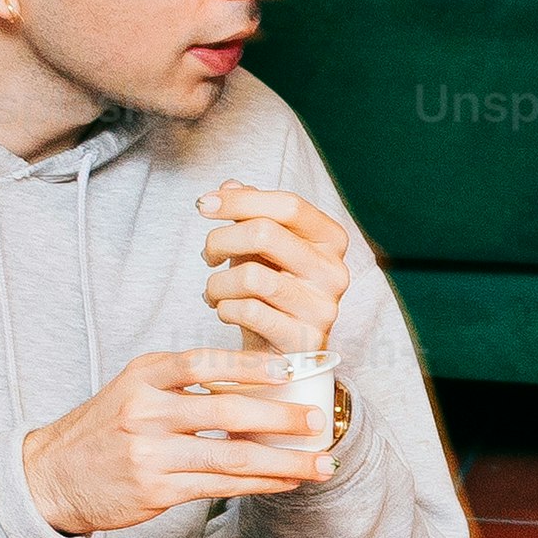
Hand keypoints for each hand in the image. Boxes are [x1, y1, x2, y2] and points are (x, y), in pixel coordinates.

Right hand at [23, 349, 336, 536]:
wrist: (51, 477)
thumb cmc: (104, 429)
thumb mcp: (132, 389)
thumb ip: (182, 384)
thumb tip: (253, 384)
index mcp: (143, 377)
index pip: (203, 363)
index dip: (250, 365)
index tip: (289, 370)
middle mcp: (146, 412)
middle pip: (227, 412)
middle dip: (281, 418)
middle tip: (319, 421)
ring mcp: (151, 454)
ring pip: (233, 457)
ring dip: (284, 461)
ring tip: (320, 463)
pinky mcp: (157, 491)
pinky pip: (221, 487)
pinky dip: (261, 484)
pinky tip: (287, 481)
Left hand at [200, 180, 349, 356]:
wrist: (284, 353)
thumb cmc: (272, 294)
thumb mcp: (262, 249)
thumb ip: (251, 214)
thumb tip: (229, 184)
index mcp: (330, 239)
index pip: (288, 205)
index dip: (240, 200)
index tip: (203, 205)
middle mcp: (335, 271)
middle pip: (265, 232)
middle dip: (220, 240)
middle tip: (207, 254)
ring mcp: (324, 307)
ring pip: (252, 276)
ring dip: (217, 283)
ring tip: (212, 291)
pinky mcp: (305, 339)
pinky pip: (249, 312)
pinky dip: (225, 309)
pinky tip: (224, 311)